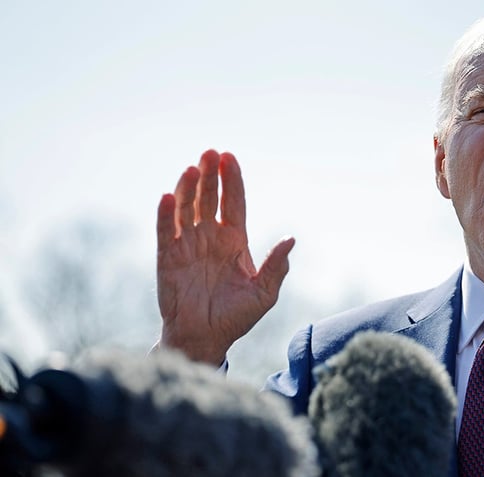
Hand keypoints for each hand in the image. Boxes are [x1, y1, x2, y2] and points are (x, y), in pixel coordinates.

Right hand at [156, 150, 294, 364]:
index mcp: (234, 241)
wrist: (206, 339)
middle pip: (208, 198)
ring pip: (186, 208)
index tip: (230, 157)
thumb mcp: (264, 293)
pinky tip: (168, 196)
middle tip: (210, 152)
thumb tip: (291, 238)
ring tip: (191, 168)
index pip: (233, 203)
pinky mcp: (168, 258)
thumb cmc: (237, 317)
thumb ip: (276, 266)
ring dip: (187, 188)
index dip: (232, 180)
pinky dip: (166, 214)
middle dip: (209, 175)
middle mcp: (210, 237)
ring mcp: (188, 246)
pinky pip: (166, 232)